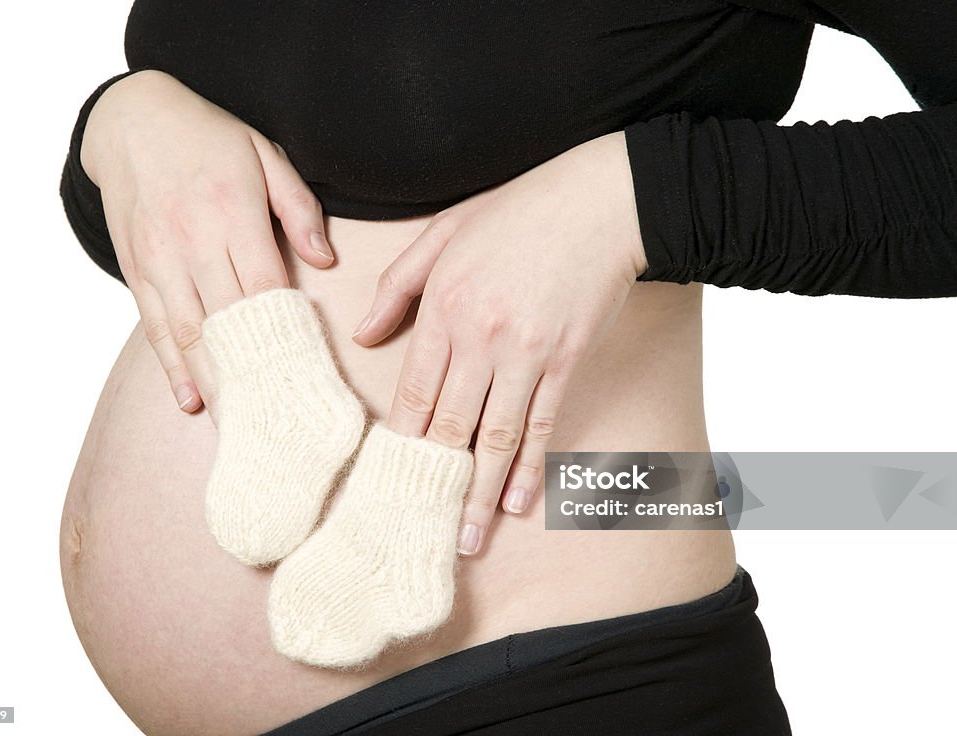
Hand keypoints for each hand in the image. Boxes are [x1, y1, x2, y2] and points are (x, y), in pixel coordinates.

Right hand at [81, 69, 334, 414]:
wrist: (131, 118)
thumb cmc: (210, 138)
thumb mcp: (265, 155)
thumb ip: (299, 208)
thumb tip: (328, 260)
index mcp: (234, 213)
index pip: (266, 287)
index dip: (287, 335)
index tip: (310, 377)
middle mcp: (194, 240)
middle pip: (229, 321)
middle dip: (254, 375)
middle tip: (281, 420)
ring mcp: (160, 259)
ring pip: (191, 333)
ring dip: (215, 383)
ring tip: (239, 426)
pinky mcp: (136, 270)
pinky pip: (157, 326)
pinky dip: (174, 367)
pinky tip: (190, 400)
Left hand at [351, 131, 647, 555]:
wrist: (599, 202)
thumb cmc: (518, 211)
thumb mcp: (443, 232)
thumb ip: (398, 285)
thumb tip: (363, 334)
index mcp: (444, 306)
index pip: (413, 390)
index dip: (399, 441)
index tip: (386, 480)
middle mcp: (480, 337)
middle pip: (449, 424)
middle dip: (433, 481)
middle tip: (418, 528)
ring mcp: (525, 352)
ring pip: (495, 436)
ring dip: (480, 493)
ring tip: (467, 538)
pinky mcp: (564, 361)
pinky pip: (542, 424)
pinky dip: (529, 467)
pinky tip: (519, 501)